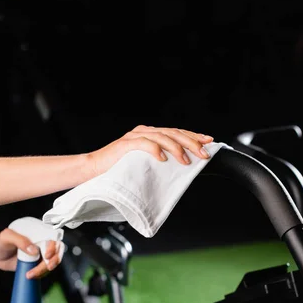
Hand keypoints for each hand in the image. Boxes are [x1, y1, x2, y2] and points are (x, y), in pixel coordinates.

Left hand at [0, 228, 62, 278]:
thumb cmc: (0, 242)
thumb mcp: (7, 237)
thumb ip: (20, 241)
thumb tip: (34, 250)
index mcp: (38, 232)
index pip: (53, 237)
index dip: (53, 246)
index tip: (46, 255)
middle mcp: (43, 241)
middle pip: (57, 250)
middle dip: (54, 260)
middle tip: (47, 267)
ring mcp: (42, 253)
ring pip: (53, 262)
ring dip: (45, 270)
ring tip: (30, 274)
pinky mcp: (39, 263)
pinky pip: (46, 270)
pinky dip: (41, 274)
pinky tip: (30, 275)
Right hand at [91, 125, 214, 175]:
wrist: (94, 170)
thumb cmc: (119, 170)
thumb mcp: (145, 165)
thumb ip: (160, 161)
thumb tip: (183, 167)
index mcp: (150, 135)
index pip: (177, 133)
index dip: (194, 136)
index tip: (209, 142)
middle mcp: (144, 132)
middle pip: (173, 133)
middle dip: (191, 143)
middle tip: (204, 153)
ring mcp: (135, 137)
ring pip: (162, 137)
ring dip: (176, 148)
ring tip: (186, 160)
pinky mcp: (125, 145)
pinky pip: (144, 143)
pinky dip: (155, 150)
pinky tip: (163, 158)